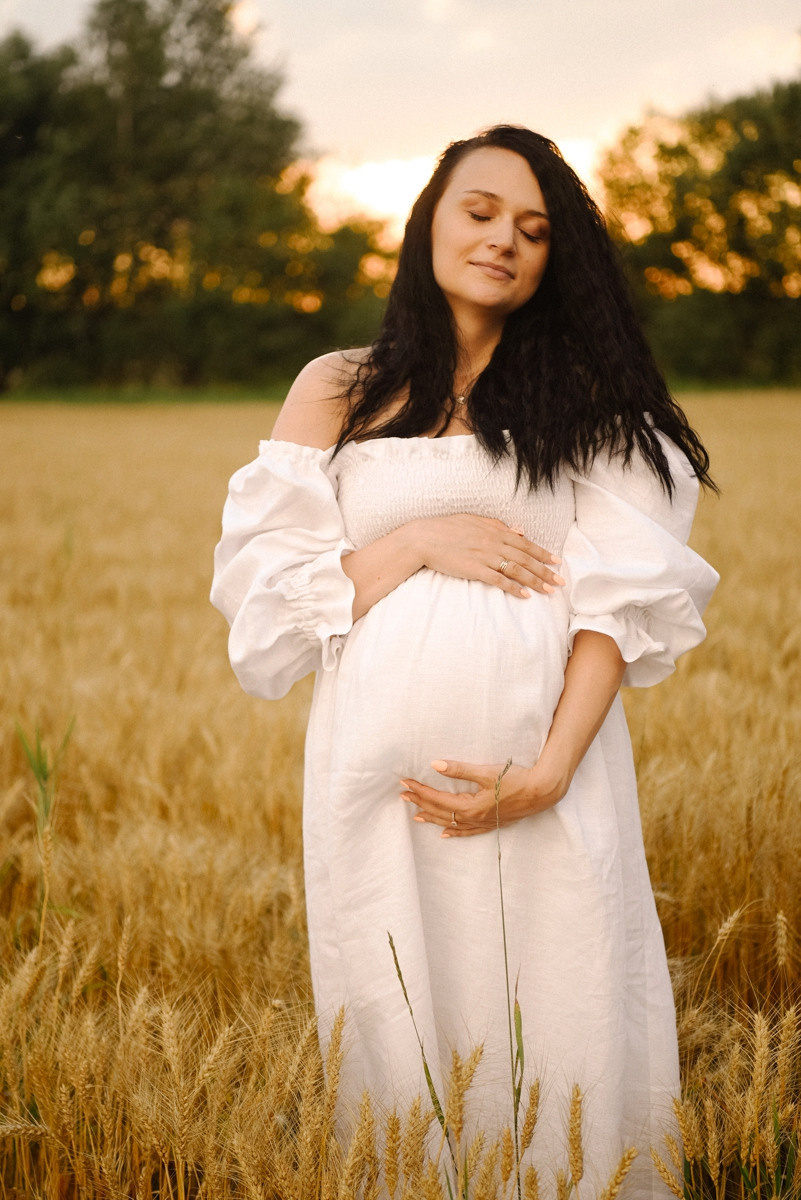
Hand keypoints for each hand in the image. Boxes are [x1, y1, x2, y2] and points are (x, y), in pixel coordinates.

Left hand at [400, 758, 569, 837]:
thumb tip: (435, 764)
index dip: (419, 791)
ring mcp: (482, 823)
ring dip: (432, 818)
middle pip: (440, 812)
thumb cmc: (515, 779)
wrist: (541, 792)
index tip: (404, 783)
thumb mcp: (486, 772)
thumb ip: (459, 770)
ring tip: (416, 816)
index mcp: (469, 806)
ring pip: (451, 824)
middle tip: (403, 795)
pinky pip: (467, 832)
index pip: (437, 799)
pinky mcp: (491, 824)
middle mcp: (473, 818)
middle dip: (420, 803)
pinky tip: (445, 834)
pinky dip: (454, 832)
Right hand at [405, 514, 563, 596]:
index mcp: (495, 530)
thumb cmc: (447, 528)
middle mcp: (494, 542)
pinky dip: (513, 587)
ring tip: (548, 590)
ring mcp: (485, 556)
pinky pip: (499, 580)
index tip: (556, 562)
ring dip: (534, 581)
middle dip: (545, 570)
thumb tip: (519, 531)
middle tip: (560, 581)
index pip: (525, 543)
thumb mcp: (475, 521)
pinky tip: (524, 595)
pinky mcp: (475, 569)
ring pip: (516, 570)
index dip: (542, 553)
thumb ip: (498, 526)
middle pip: (525, 558)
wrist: (424, 538)